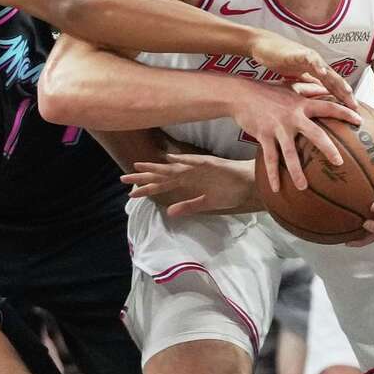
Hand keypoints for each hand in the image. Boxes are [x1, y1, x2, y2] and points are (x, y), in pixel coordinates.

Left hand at [123, 153, 256, 216]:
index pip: (162, 185)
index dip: (147, 189)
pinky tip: (168, 160)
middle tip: (123, 180)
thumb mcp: (206, 203)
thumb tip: (169, 213)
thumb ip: (188, 206)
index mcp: (188, 181)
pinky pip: (193, 162)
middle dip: (143, 177)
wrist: (250, 183)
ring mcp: (198, 167)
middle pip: (161, 175)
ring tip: (138, 167)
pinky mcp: (210, 164)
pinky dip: (181, 161)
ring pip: (172, 168)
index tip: (130, 194)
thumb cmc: (230, 191)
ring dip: (156, 168)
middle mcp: (189, 172)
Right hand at [231, 82, 361, 193]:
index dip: (345, 113)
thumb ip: (308, 88)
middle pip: (315, 134)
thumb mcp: (290, 86)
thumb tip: (324, 88)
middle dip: (329, 149)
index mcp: (302, 104)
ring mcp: (278, 127)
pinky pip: (270, 158)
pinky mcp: (264, 135)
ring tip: (304, 187)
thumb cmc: (268, 91)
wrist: (242, 94)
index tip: (359, 121)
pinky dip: (273, 174)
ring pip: (290, 153)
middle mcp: (293, 116)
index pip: (328, 107)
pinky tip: (276, 189)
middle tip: (340, 163)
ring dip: (297, 171)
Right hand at [245, 30, 358, 110]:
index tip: (352, 111)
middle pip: (334, 80)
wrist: (262, 45)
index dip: (342, 98)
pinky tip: (323, 73)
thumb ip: (308, 84)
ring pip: (327, 70)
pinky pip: (310, 59)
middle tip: (355, 107)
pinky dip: (318, 66)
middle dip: (345, 93)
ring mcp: (308, 57)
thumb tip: (318, 96)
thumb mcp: (295, 76)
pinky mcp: (298, 52)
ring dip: (337, 81)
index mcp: (315, 71)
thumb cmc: (279, 59)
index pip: (332, 87)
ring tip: (347, 91)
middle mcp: (316, 64)